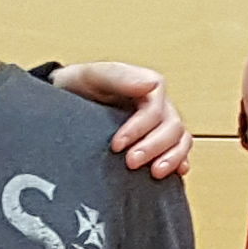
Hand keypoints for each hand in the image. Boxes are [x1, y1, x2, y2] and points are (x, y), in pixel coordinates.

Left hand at [45, 60, 192, 178]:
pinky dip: (180, 161)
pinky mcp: (159, 142)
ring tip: (155, 173)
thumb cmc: (80, 86)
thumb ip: (119, 76)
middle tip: (131, 162)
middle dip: (154, 146)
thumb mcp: (92, 76)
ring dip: (171, 157)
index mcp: (146, 87)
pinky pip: (180, 151)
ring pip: (181, 139)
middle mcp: (158, 106)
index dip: (141, 127)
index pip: (156, 107)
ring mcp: (160, 124)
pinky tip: (174, 173)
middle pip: (172, 126)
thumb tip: (149, 84)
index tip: (117, 144)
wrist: (66, 101)